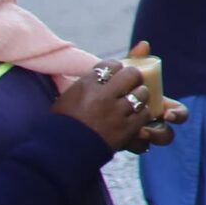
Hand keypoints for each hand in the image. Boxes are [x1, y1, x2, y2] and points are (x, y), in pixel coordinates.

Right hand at [51, 45, 181, 154]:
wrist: (60, 151)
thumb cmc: (66, 120)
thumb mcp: (70, 93)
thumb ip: (91, 76)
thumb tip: (121, 53)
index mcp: (86, 85)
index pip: (111, 65)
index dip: (116, 69)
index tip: (114, 76)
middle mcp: (102, 96)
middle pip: (132, 75)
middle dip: (133, 78)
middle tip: (128, 86)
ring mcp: (116, 113)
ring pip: (142, 94)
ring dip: (139, 97)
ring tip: (130, 103)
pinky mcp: (126, 129)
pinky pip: (144, 114)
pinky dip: (141, 115)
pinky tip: (132, 117)